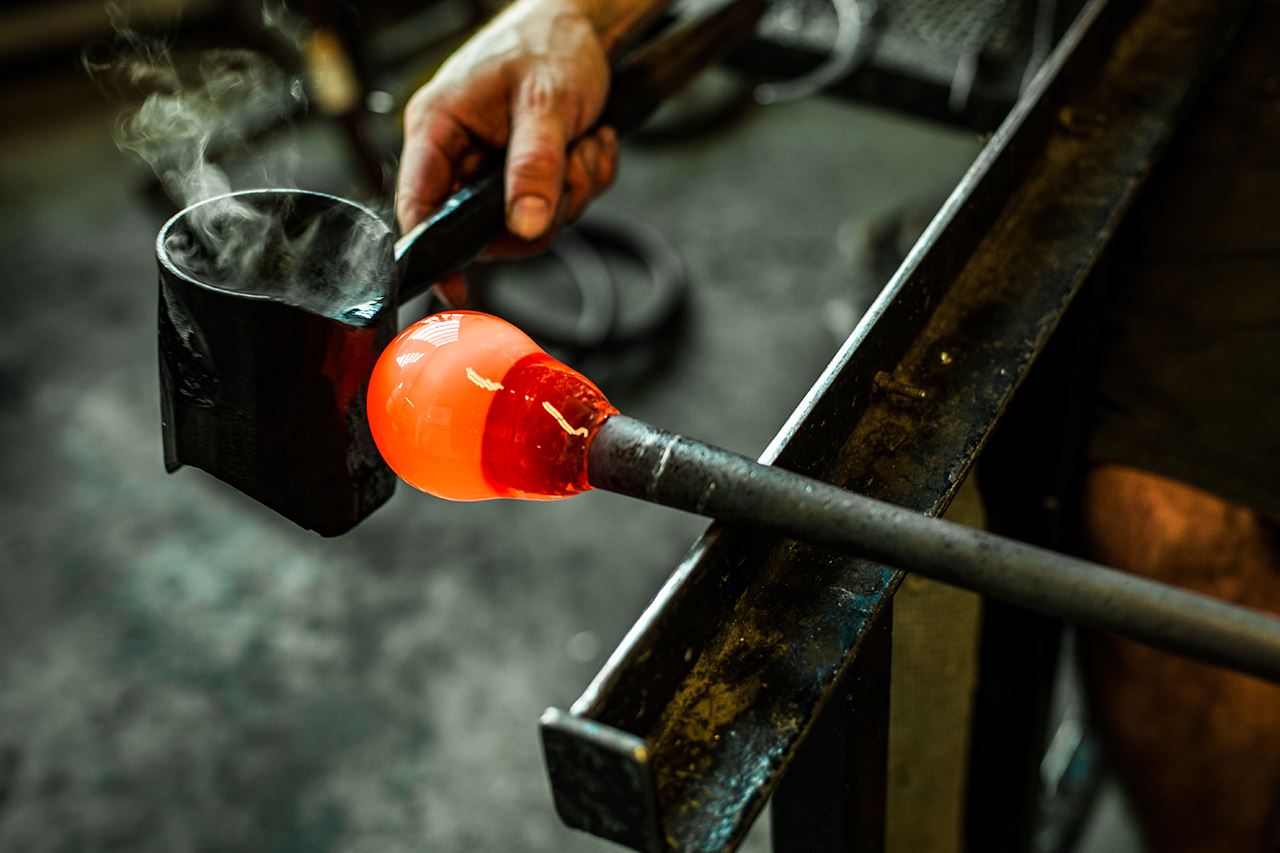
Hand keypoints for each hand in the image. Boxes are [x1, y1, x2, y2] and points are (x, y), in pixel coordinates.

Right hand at [396, 0, 620, 261]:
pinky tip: (591, 143)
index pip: (418, 206)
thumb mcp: (546, 103)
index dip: (433, 253)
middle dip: (543, 209)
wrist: (583, 24)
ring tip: (586, 145)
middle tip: (574, 170)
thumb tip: (524, 226)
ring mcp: (492, 167)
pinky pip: (554, 206)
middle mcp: (459, 154)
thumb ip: (534, 166)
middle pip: (486, 227)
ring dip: (572, 192)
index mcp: (438, 129)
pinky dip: (583, 180)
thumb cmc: (548, 44)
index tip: (456, 291)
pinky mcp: (523, 174)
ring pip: (528, 221)